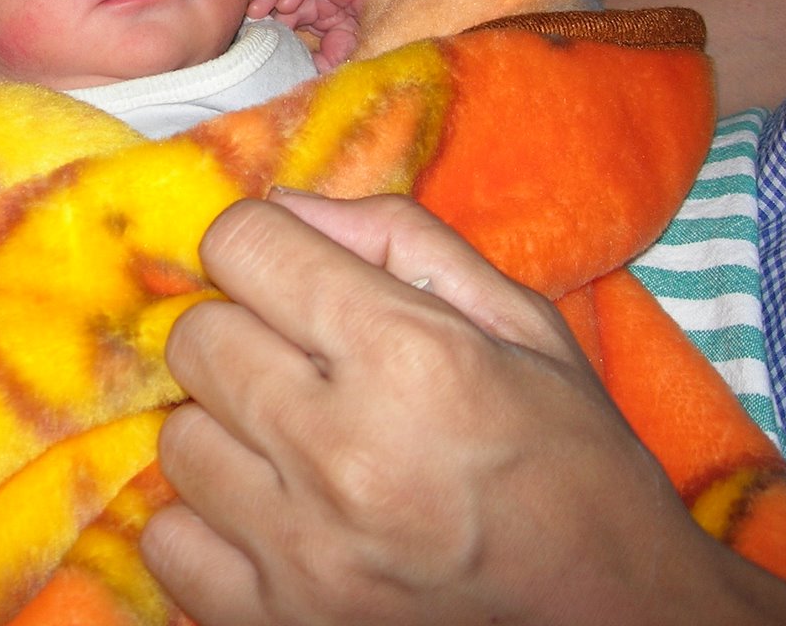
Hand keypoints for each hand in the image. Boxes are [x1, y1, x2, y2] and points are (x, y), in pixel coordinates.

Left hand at [141, 192, 785, 625]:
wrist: (616, 617)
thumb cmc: (571, 459)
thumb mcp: (520, 320)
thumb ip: (398, 238)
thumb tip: (280, 202)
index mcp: (410, 356)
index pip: (242, 245)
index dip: (261, 247)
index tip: (287, 274)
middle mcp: (343, 452)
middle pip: (195, 338)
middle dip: (240, 332)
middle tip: (300, 364)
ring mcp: (303, 551)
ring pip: (176, 438)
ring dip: (225, 430)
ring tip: (293, 446)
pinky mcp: (276, 622)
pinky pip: (169, 540)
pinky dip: (206, 522)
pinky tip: (270, 513)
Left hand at [248, 0, 367, 71]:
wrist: (407, 38)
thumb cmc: (374, 50)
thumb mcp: (337, 61)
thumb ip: (315, 62)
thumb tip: (287, 68)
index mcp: (321, 17)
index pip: (288, 11)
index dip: (270, 18)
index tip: (253, 31)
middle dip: (267, 2)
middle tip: (250, 18)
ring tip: (261, 10)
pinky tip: (287, 4)